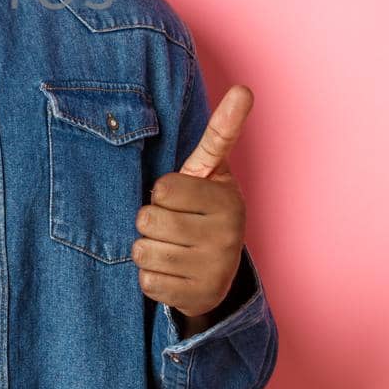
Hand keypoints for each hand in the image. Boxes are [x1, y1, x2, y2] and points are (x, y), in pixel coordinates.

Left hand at [133, 84, 252, 317]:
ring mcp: (214, 270)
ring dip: (146, 250)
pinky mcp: (198, 299)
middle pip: (147, 220)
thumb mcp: (211, 171)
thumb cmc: (204, 209)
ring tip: (169, 247)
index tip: (178, 197)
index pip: (162, 188)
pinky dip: (150, 278)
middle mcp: (227, 236)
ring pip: (143, 252)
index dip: (161, 192)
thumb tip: (245, 89)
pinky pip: (147, 282)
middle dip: (149, 222)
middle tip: (171, 225)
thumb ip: (221, 132)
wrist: (218, 270)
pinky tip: (171, 272)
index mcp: (227, 200)